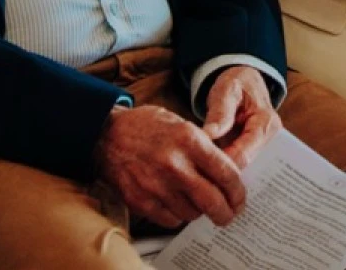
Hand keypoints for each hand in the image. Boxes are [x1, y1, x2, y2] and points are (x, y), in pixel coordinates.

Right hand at [94, 103, 245, 229]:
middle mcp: (174, 164)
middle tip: (229, 215)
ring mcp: (155, 185)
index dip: (238, 191)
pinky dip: (177, 217)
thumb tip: (228, 171)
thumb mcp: (183, 124)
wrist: (105, 135)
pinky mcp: (139, 200)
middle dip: (226, 212)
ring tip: (199, 204)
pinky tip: (178, 206)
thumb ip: (205, 147)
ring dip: (199, 212)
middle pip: (212, 200)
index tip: (240, 198)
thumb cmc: (147, 127)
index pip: (227, 173)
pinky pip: (169, 220)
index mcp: (190, 141)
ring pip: (191, 213)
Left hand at [199, 66, 279, 169]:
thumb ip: (220, 111)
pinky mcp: (256, 151)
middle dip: (221, 174)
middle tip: (194, 175)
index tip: (195, 168)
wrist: (245, 81)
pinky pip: (242, 167)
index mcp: (267, 124)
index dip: (220, 164)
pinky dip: (225, 171)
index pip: (244, 155)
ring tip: (199, 175)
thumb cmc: (236, 84)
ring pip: (244, 171)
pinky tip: (208, 172)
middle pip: (246, 167)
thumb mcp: (226, 90)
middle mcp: (271, 139)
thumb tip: (209, 134)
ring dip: (223, 175)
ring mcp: (265, 147)